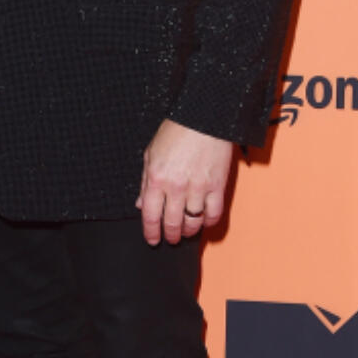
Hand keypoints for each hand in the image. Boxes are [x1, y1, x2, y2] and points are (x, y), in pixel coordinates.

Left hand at [137, 119, 233, 245]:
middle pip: (171, 223)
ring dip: (188, 231)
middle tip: (170, 238)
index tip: (152, 239)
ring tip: (186, 231)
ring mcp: (198, 188)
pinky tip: (204, 221)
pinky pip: (214, 213)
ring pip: (192, 222)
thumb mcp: (151, 154)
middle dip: (170, 235)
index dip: (150, 232)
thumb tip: (140, 204)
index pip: (150, 214)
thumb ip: (145, 181)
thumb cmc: (176, 132)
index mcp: (157, 178)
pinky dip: (209, 222)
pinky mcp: (218, 186)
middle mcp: (176, 186)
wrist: (204, 118)